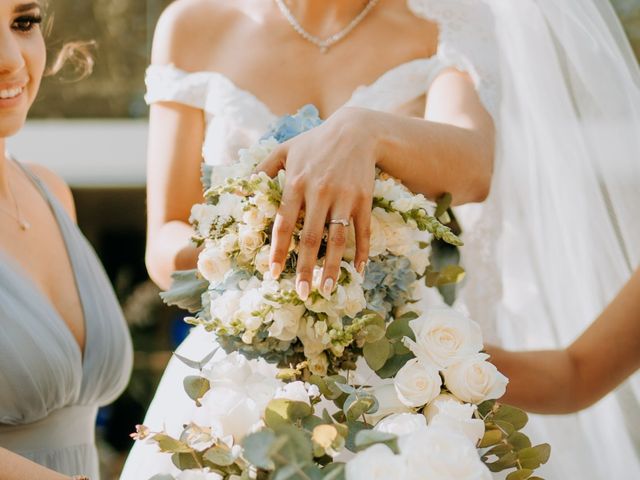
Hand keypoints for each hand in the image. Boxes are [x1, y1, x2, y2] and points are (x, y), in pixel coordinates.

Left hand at [255, 107, 378, 299]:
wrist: (355, 130)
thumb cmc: (315, 142)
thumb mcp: (284, 150)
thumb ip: (261, 169)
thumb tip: (239, 189)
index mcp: (295, 183)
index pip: (284, 224)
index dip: (278, 250)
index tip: (273, 273)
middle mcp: (319, 192)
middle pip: (310, 237)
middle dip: (305, 267)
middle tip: (302, 293)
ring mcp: (343, 197)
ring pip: (337, 238)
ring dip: (332, 266)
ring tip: (326, 289)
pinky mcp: (363, 198)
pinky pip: (362, 229)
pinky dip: (362, 250)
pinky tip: (359, 270)